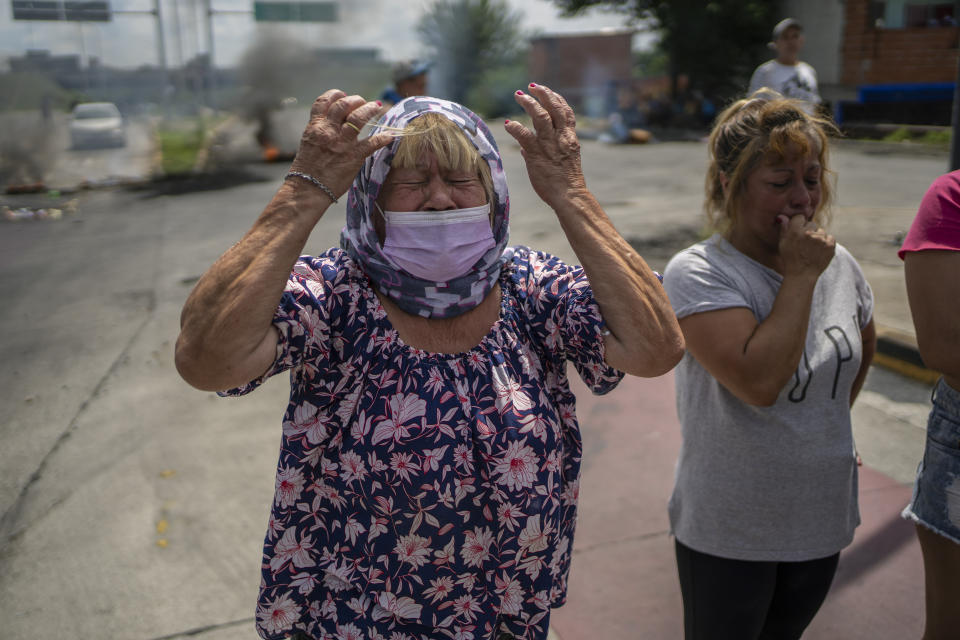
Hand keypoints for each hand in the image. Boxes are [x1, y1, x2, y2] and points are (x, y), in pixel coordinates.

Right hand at [288, 89, 393, 197]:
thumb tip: (335, 123)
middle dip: (355, 100)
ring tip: (376, 107)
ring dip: (369, 109)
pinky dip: (383, 138)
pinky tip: (389, 136)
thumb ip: (321, 131)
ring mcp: (342, 142)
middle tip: (362, 102)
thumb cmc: (307, 169)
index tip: (343, 95)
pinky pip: (372, 143)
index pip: (324, 101)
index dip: (335, 94)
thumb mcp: (309, 143)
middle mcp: (328, 130)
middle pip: (344, 104)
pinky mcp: (354, 156)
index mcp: (315, 126)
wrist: (307, 189)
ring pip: (358, 117)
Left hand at [505, 83, 587, 209]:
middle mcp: (561, 138)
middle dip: (543, 94)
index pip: (566, 112)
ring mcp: (549, 145)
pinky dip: (516, 127)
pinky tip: (509, 124)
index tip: (547, 91)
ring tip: (519, 96)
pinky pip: (525, 135)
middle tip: (531, 87)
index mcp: (570, 138)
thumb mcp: (561, 162)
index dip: (557, 99)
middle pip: (555, 108)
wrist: (569, 195)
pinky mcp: (537, 154)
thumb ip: (543, 151)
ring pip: (541, 116)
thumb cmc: (565, 182)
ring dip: (529, 103)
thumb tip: (525, 148)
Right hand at [777, 214, 834, 278]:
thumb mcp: (782, 244)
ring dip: (818, 237)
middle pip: (812, 224)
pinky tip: (819, 250)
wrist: (802, 275)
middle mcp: (809, 233)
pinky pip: (830, 237)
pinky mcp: (830, 245)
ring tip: (812, 248)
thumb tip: (783, 216)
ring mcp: (821, 239)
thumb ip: (784, 229)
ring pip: (821, 231)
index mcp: (796, 231)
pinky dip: (826, 242)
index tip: (799, 232)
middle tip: (805, 242)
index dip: (799, 224)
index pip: (800, 217)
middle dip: (809, 231)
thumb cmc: (790, 259)